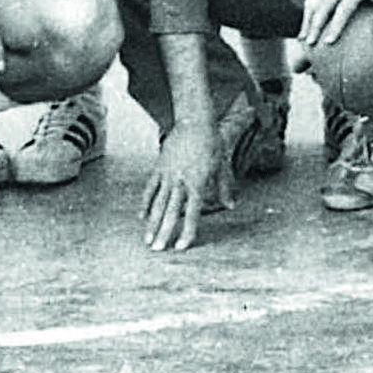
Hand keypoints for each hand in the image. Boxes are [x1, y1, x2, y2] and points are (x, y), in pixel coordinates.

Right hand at [141, 120, 228, 251]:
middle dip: (164, 233)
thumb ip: (224, 188)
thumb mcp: (221, 166)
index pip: (193, 213)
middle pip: (171, 213)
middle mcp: (182, 182)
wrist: (194, 121)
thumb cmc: (212, 143)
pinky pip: (150, 189)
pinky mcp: (158, 168)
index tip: (181, 247)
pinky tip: (141, 217)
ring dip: (152, 224)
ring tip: (147, 240)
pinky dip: (145, 204)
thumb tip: (231, 206)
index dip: (187, 231)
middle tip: (157, 251)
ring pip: (157, 204)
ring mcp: (168, 175)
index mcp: (199, 183)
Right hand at [298, 0, 372, 45]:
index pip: (344, 8)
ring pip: (315, 0)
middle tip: (310, 44)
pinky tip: (305, 25)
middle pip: (324, 4)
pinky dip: (307, 10)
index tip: (328, 42)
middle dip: (315, 24)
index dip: (335, 26)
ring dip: (308, 19)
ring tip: (303, 39)